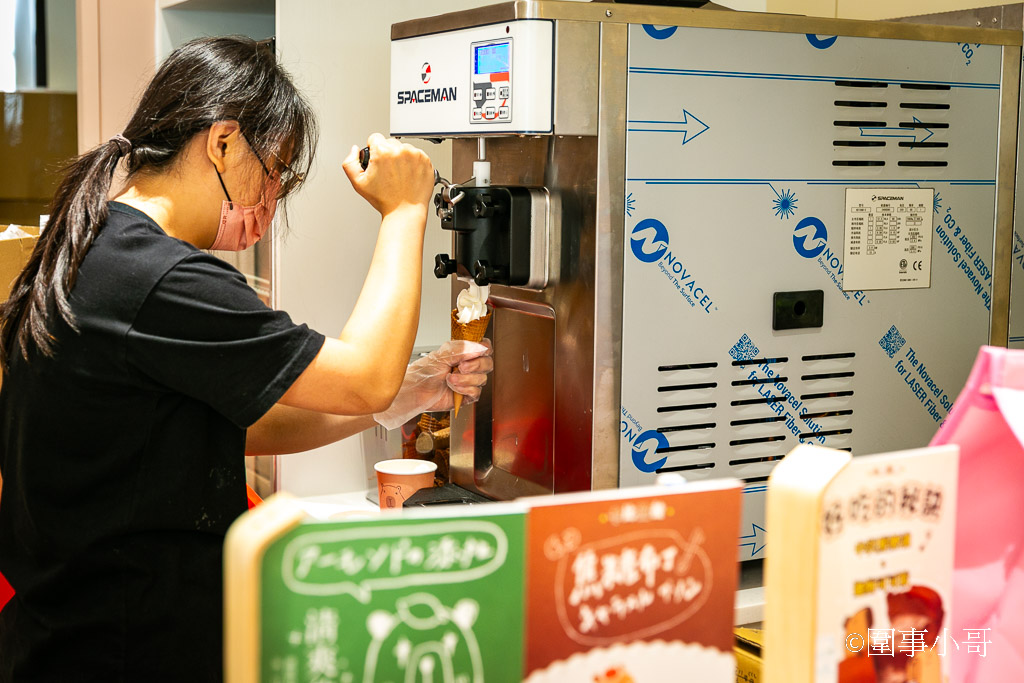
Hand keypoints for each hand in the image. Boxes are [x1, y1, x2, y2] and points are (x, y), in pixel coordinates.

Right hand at [342, 134, 433, 216]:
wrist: (405, 211)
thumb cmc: (384, 199)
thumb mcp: (358, 182)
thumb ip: (350, 162)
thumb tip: (355, 150)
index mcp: (383, 151)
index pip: (375, 137)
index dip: (373, 149)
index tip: (376, 160)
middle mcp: (400, 150)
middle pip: (390, 142)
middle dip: (387, 153)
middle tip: (387, 171)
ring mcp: (415, 155)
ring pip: (404, 148)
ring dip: (400, 157)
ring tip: (398, 175)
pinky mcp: (426, 161)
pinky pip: (416, 155)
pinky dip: (413, 163)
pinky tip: (408, 175)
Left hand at [373, 340, 493, 429]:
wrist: (415, 391)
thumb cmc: (424, 372)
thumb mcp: (441, 355)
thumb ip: (461, 349)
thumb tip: (479, 347)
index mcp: (464, 353)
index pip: (484, 348)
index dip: (485, 349)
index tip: (479, 351)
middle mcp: (468, 366)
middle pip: (487, 363)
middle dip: (476, 366)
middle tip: (461, 367)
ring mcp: (468, 381)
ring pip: (482, 379)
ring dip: (465, 380)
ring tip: (449, 379)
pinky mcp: (466, 396)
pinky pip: (476, 393)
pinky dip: (465, 390)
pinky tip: (453, 388)